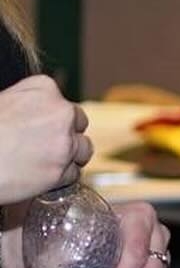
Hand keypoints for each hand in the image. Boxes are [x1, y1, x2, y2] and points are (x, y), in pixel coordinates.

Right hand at [0, 76, 92, 205]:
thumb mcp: (2, 102)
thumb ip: (26, 103)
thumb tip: (34, 113)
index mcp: (44, 89)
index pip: (61, 102)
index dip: (52, 118)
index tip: (39, 128)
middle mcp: (60, 112)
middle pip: (78, 123)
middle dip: (66, 134)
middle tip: (45, 147)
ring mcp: (63, 142)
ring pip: (83, 148)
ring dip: (69, 156)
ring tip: (45, 163)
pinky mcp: (61, 170)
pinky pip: (73, 174)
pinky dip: (60, 178)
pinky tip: (40, 177)